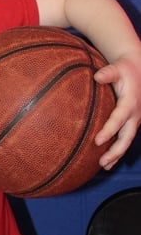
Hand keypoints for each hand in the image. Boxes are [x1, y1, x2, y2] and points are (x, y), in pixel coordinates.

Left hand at [94, 51, 140, 168]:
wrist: (139, 70)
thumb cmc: (125, 70)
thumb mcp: (117, 68)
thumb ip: (108, 73)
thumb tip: (97, 76)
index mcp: (130, 103)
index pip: (118, 120)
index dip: (109, 131)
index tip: (97, 141)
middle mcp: (135, 115)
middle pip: (126, 137)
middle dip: (115, 151)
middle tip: (102, 161)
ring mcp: (135, 120)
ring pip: (127, 141)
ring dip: (117, 154)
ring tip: (105, 166)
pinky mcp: (133, 123)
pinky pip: (126, 138)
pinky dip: (119, 150)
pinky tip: (108, 161)